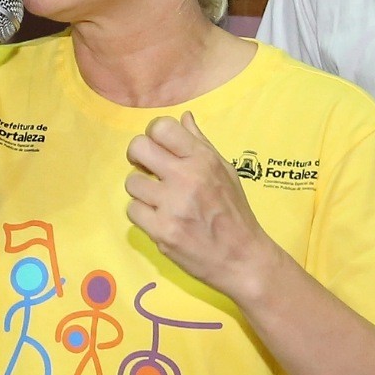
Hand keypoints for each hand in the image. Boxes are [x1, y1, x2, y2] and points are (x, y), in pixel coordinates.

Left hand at [125, 114, 278, 297]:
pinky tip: (160, 218)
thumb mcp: (226, 171)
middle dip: (137, 156)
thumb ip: (201, 143)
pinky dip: (143, 214)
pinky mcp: (162, 231)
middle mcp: (187, 178)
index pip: (161, 127)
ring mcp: (172, 206)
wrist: (242, 258)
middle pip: (138, 148)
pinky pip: (133, 210)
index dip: (153, 135)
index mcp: (203, 159)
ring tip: (159, 199)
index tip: (158, 148)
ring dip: (142, 190)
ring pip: (132, 182)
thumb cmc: (234, 213)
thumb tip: (184, 116)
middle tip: (147, 168)